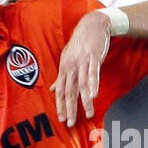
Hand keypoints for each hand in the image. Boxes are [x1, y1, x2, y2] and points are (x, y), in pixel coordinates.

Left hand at [51, 10, 110, 126]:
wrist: (92, 25)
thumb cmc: (80, 43)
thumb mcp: (67, 58)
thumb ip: (61, 76)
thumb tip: (53, 89)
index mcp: (64, 68)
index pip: (59, 90)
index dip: (60, 105)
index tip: (61, 119)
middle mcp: (71, 66)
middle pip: (69, 91)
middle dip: (69, 108)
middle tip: (70, 123)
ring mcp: (82, 62)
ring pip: (82, 85)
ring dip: (85, 101)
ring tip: (88, 114)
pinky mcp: (94, 57)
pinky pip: (93, 73)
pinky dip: (93, 84)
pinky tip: (94, 95)